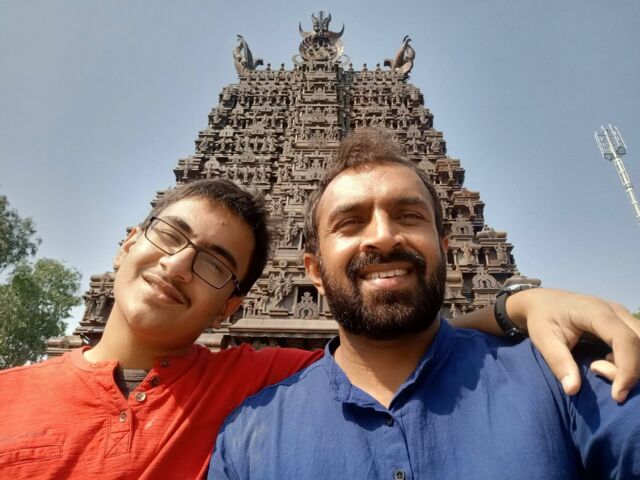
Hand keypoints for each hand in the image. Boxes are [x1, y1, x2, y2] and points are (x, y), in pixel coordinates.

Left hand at [507, 288, 639, 401]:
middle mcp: (615, 311)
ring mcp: (622, 316)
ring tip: (599, 367)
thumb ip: (558, 362)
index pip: (624, 339)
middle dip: (631, 369)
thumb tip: (572, 390)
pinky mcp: (623, 323)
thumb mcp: (543, 339)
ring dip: (631, 364)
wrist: (543, 301)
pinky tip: (606, 362)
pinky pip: (638, 344)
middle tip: (598, 373)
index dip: (628, 369)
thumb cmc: (542, 318)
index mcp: (595, 312)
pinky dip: (630, 360)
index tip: (617, 396)